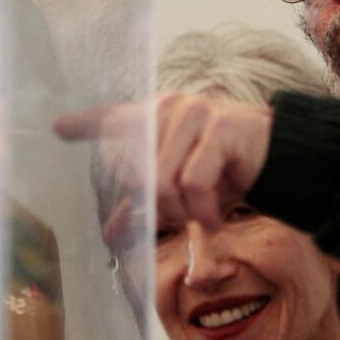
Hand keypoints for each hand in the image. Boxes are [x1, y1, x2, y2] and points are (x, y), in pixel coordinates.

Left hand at [54, 92, 273, 229]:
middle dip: (159, 209)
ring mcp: (195, 113)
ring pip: (163, 181)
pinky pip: (193, 183)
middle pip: (137, 172)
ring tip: (204, 215)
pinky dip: (204, 210)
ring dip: (184, 212)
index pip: (113, 117)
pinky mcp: (220, 127)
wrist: (282, 161)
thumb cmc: (227, 173)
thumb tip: (111, 232)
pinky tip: (216, 216)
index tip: (57, 128)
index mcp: (156, 116)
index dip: (84, 124)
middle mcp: (170, 107)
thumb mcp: (182, 190)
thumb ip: (145, 204)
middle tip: (187, 217)